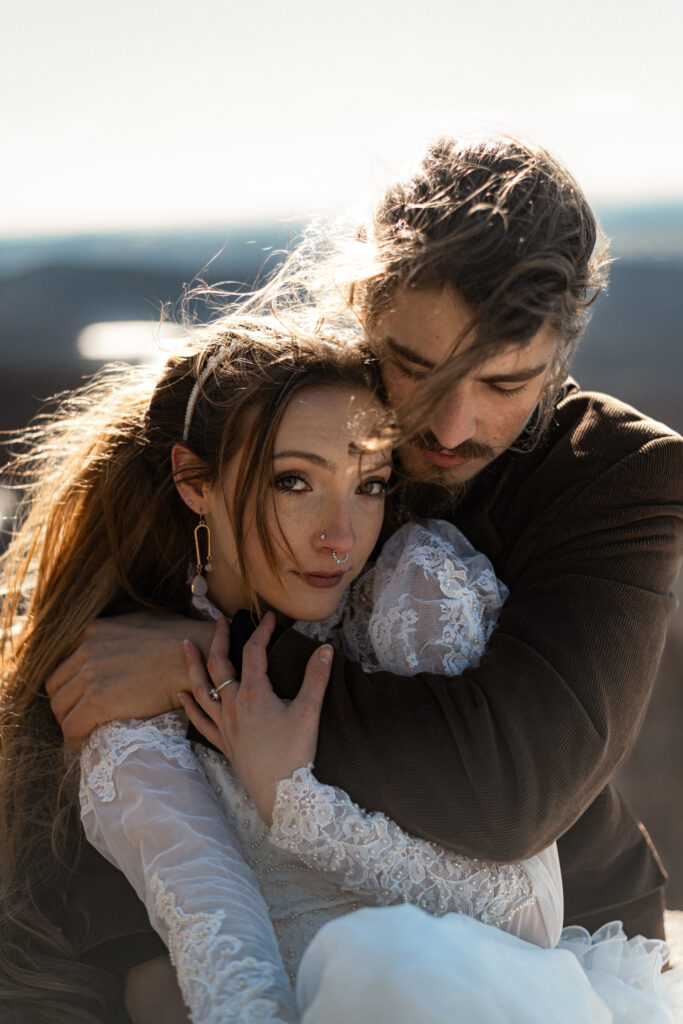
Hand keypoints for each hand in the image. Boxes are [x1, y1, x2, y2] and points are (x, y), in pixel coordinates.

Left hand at [45, 611, 214, 748]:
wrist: (196, 659)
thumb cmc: (179, 640)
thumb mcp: (141, 618)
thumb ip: (119, 621)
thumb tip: (116, 623)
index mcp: (92, 630)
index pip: (64, 664)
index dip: (70, 685)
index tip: (80, 698)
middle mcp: (85, 650)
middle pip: (56, 687)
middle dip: (66, 704)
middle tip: (81, 717)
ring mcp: (90, 675)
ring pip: (60, 709)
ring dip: (70, 722)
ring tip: (85, 732)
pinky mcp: (99, 700)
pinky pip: (72, 727)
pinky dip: (75, 738)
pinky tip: (86, 742)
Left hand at [179, 613, 331, 824]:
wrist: (281, 794)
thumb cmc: (295, 753)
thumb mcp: (309, 711)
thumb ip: (316, 677)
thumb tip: (324, 648)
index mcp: (254, 694)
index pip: (254, 652)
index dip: (261, 631)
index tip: (269, 618)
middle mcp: (233, 706)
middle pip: (220, 665)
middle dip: (220, 640)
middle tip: (220, 620)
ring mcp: (225, 725)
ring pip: (202, 690)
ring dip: (193, 666)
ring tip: (186, 645)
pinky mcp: (223, 743)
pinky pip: (200, 721)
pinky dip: (190, 706)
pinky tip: (182, 695)